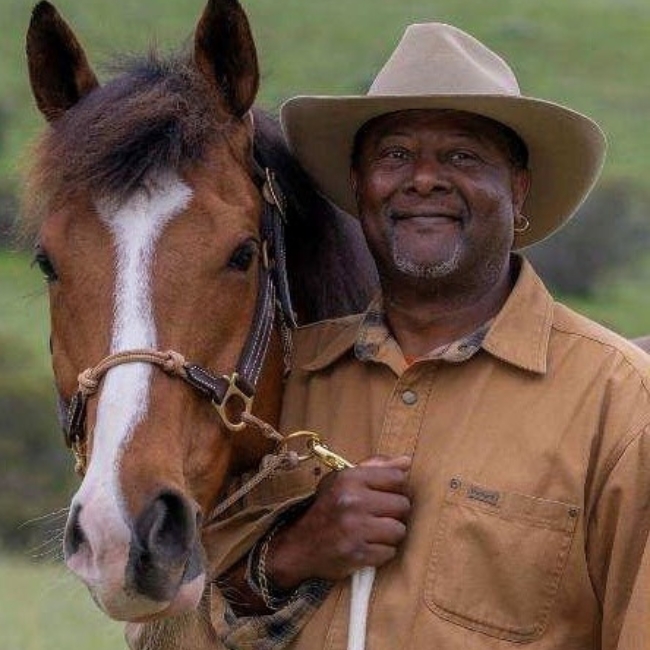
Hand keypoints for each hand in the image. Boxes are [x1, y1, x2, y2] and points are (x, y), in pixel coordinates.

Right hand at [267, 455, 411, 588]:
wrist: (300, 545)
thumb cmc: (327, 508)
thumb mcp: (343, 480)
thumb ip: (375, 467)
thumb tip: (406, 461)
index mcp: (349, 479)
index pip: (397, 477)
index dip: (395, 487)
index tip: (384, 494)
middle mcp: (352, 501)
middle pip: (402, 505)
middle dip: (394, 512)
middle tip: (378, 515)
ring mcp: (355, 529)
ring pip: (399, 530)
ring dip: (389, 534)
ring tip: (373, 532)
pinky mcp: (357, 554)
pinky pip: (389, 552)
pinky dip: (381, 552)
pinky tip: (367, 546)